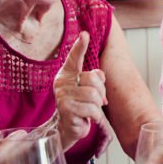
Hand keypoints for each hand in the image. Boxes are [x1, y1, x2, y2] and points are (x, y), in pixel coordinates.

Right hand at [54, 31, 113, 154]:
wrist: (67, 129)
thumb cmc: (79, 107)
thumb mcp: (87, 90)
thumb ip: (94, 79)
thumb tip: (100, 75)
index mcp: (66, 74)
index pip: (73, 58)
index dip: (80, 46)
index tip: (85, 34)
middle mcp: (61, 82)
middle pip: (93, 79)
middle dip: (101, 92)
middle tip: (97, 102)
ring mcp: (62, 96)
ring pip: (94, 95)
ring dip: (97, 106)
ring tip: (91, 110)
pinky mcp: (67, 110)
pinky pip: (92, 109)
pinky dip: (95, 116)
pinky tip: (88, 118)